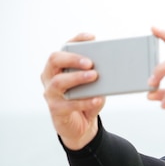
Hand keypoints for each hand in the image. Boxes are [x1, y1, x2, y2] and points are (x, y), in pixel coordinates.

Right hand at [41, 33, 104, 149]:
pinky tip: (97, 99)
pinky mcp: (56, 110)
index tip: (92, 38)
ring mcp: (51, 93)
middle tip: (90, 62)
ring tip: (94, 76)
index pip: (64, 48)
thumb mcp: (94, 86)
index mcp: (59, 67)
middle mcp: (50, 77)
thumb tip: (112, 68)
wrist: (82, 127)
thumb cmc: (87, 100)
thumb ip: (98, 77)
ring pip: (58, 81)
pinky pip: (68, 104)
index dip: (77, 40)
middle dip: (72, 58)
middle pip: (54, 60)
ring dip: (77, 77)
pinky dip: (84, 101)